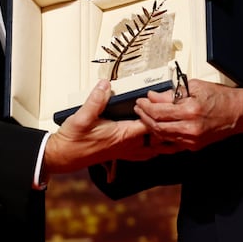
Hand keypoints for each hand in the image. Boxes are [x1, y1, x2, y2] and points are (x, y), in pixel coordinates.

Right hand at [42, 79, 166, 174]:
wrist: (64, 156)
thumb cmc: (73, 139)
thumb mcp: (82, 116)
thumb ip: (95, 100)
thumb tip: (106, 85)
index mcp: (123, 135)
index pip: (149, 124)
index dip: (158, 113)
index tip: (162, 103)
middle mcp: (127, 145)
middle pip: (157, 140)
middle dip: (169, 131)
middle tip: (178, 120)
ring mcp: (125, 151)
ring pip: (153, 150)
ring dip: (164, 143)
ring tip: (175, 134)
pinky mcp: (120, 154)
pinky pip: (143, 154)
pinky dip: (153, 149)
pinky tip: (154, 145)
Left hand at [134, 78, 242, 149]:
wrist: (238, 113)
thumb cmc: (221, 98)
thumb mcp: (195, 87)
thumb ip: (172, 93)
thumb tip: (153, 96)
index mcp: (190, 111)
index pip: (158, 111)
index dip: (145, 106)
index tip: (141, 100)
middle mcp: (190, 128)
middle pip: (157, 126)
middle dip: (144, 116)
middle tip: (139, 108)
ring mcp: (192, 140)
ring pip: (162, 136)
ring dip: (150, 126)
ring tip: (145, 116)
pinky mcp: (193, 146)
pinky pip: (171, 143)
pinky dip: (161, 137)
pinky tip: (156, 130)